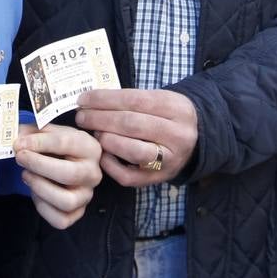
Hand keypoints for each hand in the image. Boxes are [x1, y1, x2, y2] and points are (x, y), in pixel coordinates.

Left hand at [13, 123, 101, 228]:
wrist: (66, 162)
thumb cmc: (57, 147)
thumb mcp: (47, 132)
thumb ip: (31, 133)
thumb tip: (17, 141)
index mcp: (90, 147)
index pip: (66, 143)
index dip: (39, 143)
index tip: (19, 144)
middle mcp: (93, 173)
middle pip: (69, 174)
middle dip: (39, 165)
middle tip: (20, 158)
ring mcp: (86, 195)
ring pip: (66, 201)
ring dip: (40, 187)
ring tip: (26, 175)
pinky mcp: (77, 213)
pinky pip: (60, 219)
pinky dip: (43, 207)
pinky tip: (35, 193)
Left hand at [75, 89, 197, 187]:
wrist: (195, 140)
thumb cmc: (167, 116)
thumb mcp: (159, 99)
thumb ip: (130, 100)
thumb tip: (91, 100)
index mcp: (176, 108)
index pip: (135, 100)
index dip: (105, 99)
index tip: (83, 99)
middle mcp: (177, 134)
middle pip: (132, 124)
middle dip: (100, 119)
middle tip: (81, 117)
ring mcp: (170, 159)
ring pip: (134, 151)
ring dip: (107, 140)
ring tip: (94, 133)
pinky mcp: (159, 178)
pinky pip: (130, 176)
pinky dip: (111, 165)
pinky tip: (102, 154)